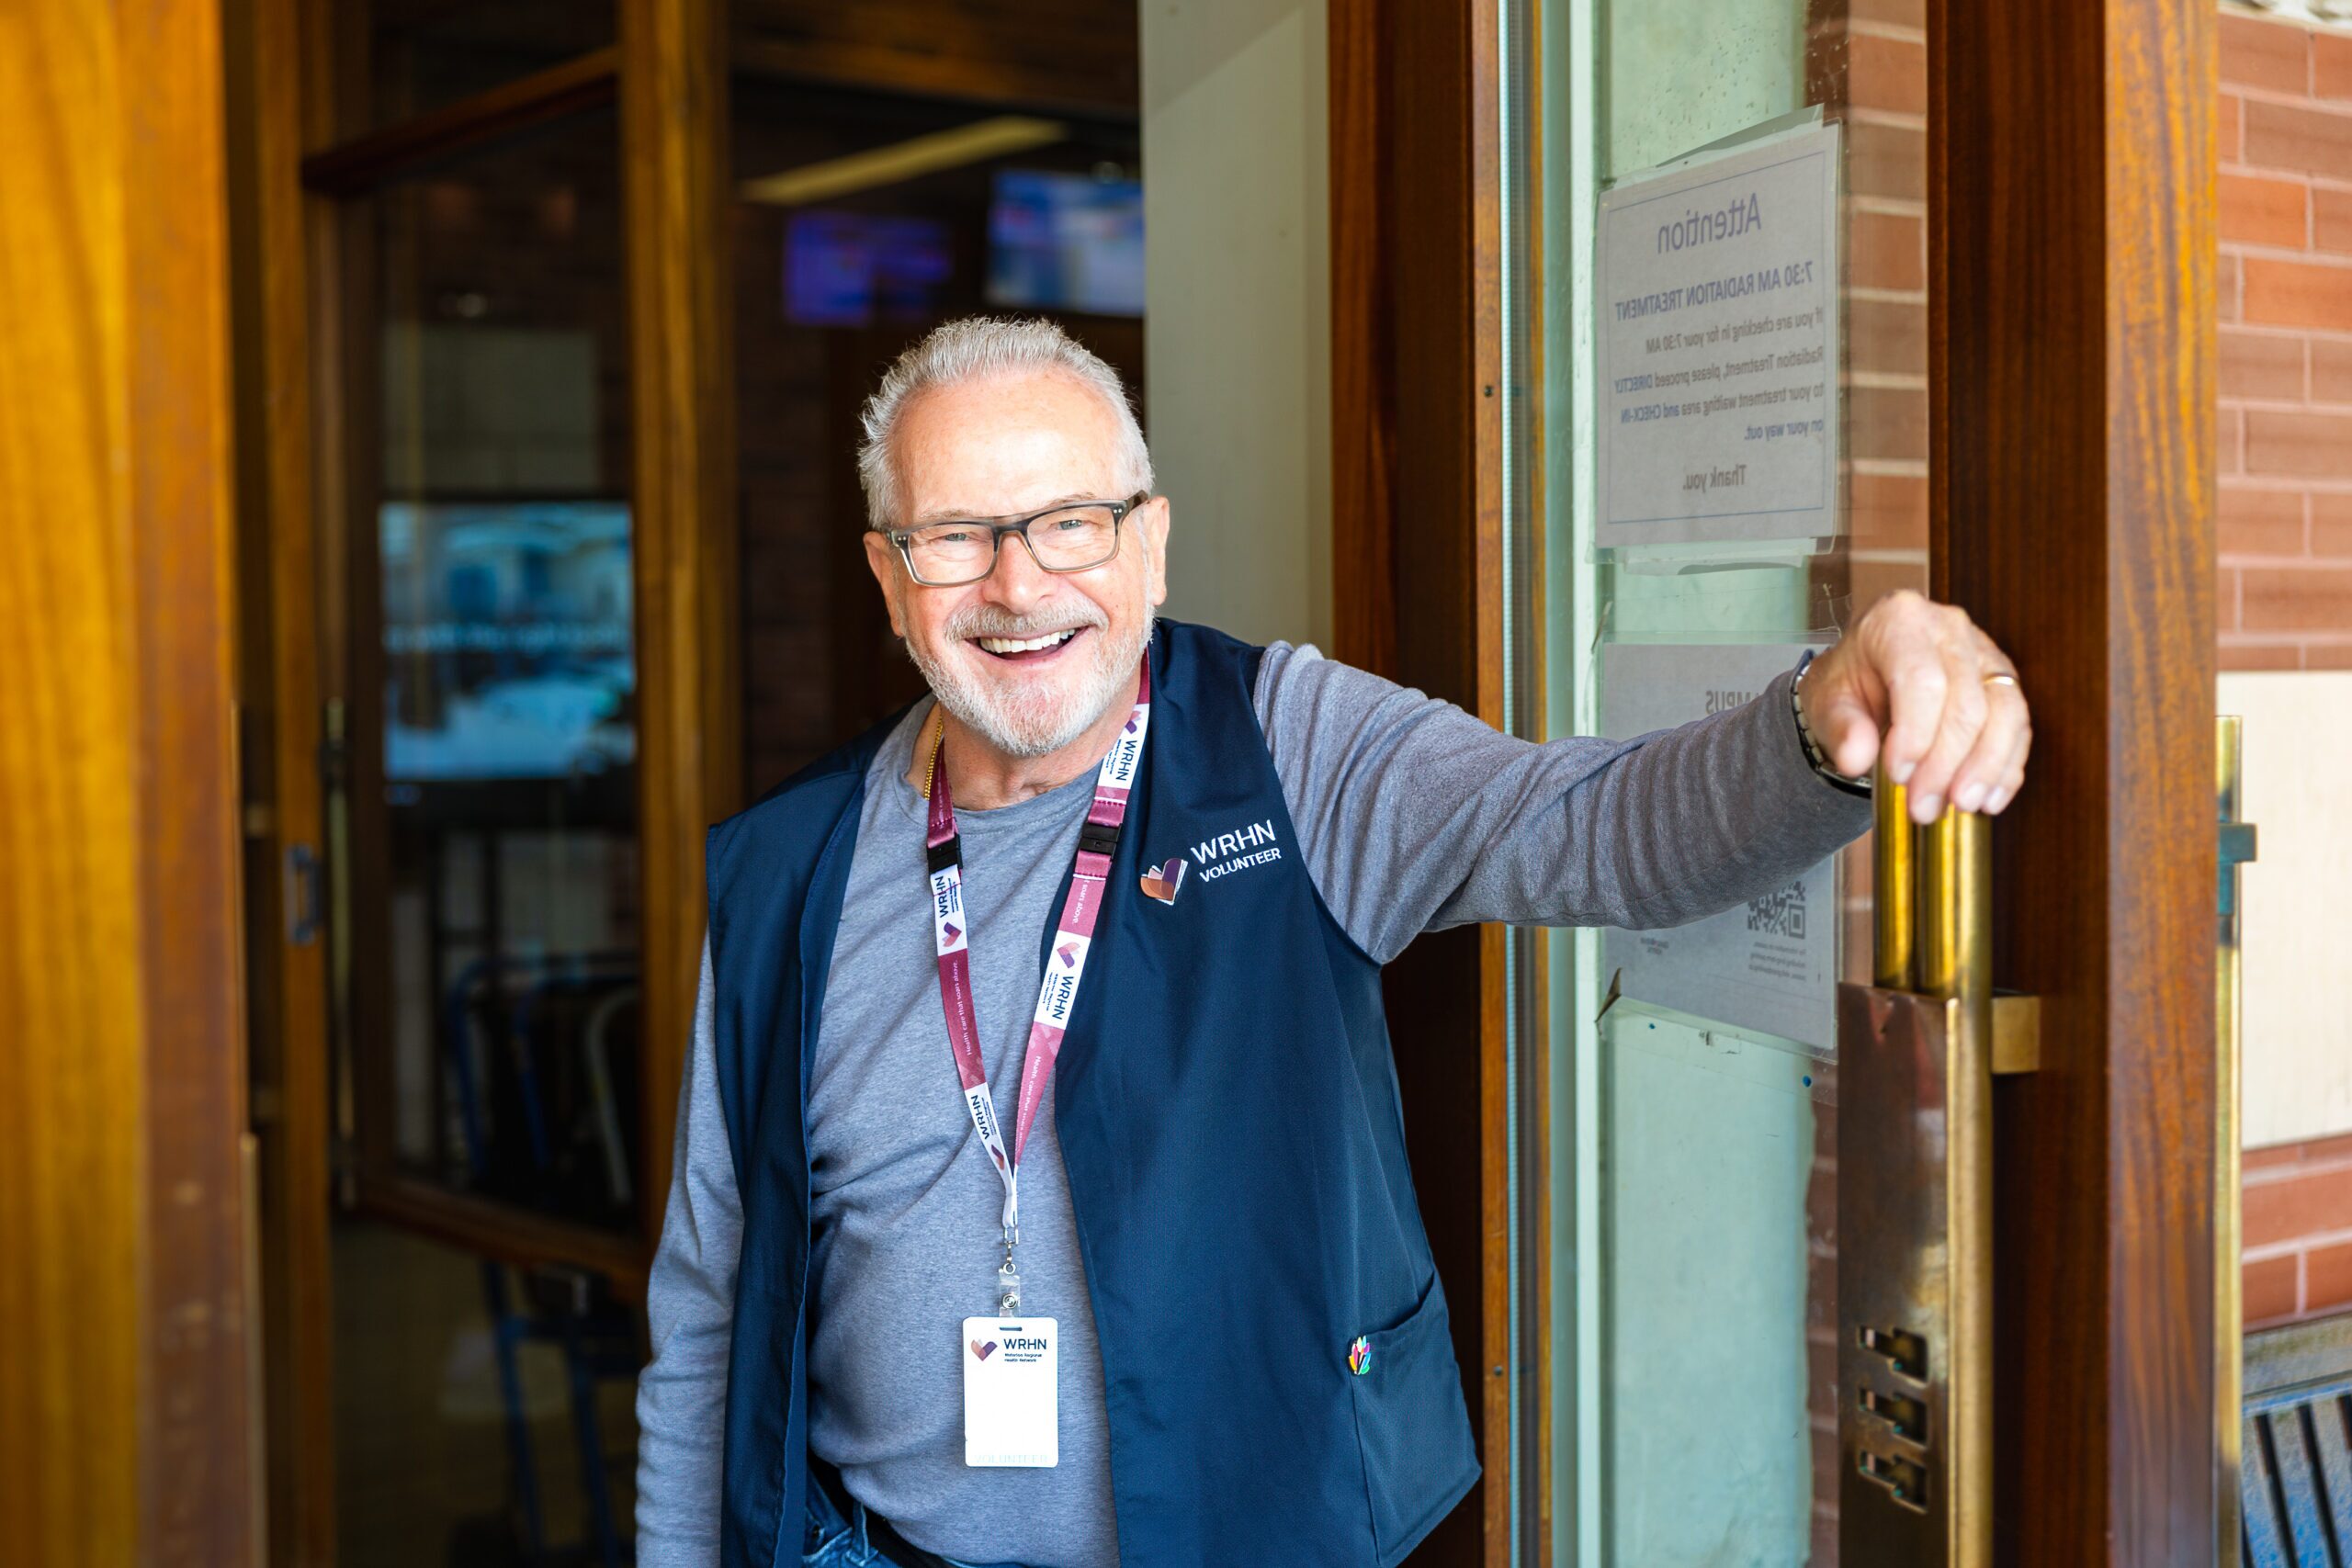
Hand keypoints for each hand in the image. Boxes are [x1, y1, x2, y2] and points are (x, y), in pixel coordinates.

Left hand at [1801, 589, 2030, 823]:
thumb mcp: (1827, 702)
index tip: (1898, 774)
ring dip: (1986, 768)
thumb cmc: (1848, 683)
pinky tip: (1989, 799)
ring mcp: (1985, 652)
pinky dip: (2007, 767)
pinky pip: (2020, 726)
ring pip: (2006, 713)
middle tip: (1924, 806)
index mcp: (1900, 621)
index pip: (1922, 680)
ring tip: (1961, 805)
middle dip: (1947, 763)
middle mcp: (1950, 628)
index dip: (1916, 734)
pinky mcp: (2005, 681)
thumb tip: (1855, 759)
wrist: (1868, 672)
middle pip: (1967, 702)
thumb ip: (1840, 729)